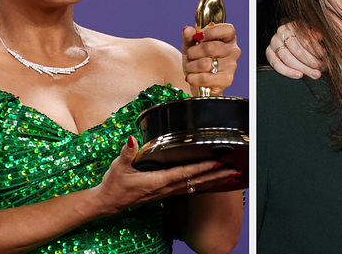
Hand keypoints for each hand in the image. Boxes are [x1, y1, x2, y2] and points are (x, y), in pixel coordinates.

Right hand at [94, 136, 235, 214]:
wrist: (108, 202)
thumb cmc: (114, 185)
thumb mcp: (118, 166)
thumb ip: (127, 152)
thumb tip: (132, 139)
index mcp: (157, 181)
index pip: (184, 172)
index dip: (201, 167)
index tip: (216, 161)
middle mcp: (165, 188)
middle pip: (195, 181)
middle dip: (215, 175)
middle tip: (233, 169)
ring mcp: (166, 192)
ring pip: (194, 186)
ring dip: (212, 180)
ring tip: (229, 175)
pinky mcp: (165, 192)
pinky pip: (188, 188)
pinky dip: (202, 184)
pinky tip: (210, 181)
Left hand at [182, 24, 239, 95]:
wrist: (199, 82)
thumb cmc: (197, 60)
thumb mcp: (190, 46)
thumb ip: (189, 37)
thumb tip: (187, 30)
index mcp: (228, 38)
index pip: (227, 30)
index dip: (210, 32)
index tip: (197, 36)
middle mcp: (233, 51)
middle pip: (209, 47)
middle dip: (193, 52)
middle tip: (190, 56)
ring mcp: (231, 66)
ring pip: (204, 63)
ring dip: (191, 66)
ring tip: (190, 68)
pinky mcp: (226, 80)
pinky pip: (204, 78)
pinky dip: (193, 78)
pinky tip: (191, 77)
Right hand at [265, 22, 325, 78]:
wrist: (288, 37)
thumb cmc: (303, 35)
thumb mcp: (311, 32)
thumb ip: (315, 34)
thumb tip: (319, 37)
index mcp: (292, 25)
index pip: (305, 39)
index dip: (316, 49)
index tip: (324, 56)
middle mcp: (281, 33)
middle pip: (297, 50)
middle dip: (311, 62)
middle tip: (321, 68)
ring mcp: (273, 43)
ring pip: (287, 58)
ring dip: (302, 68)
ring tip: (314, 74)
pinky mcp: (269, 53)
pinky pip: (276, 65)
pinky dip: (288, 72)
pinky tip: (299, 75)